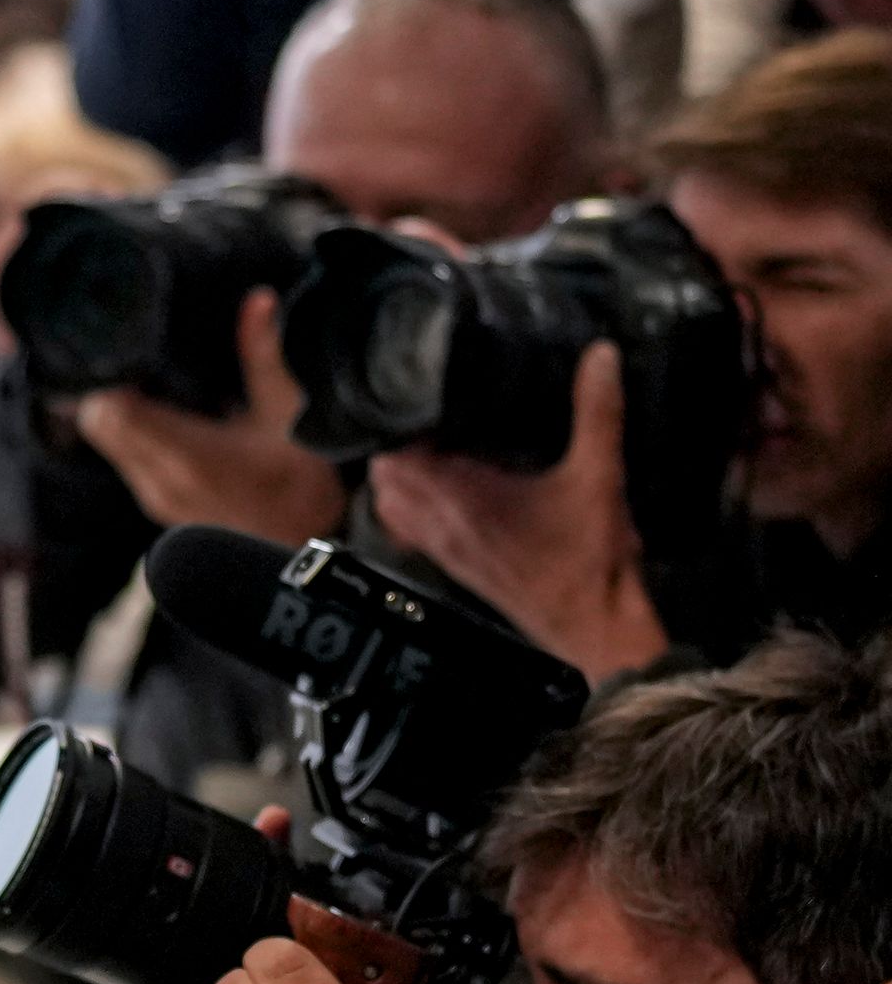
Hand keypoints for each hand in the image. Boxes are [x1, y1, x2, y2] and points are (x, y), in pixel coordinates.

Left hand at [75, 289, 350, 541]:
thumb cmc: (304, 481)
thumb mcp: (289, 411)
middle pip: (99, 423)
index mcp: (190, 456)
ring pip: (107, 442)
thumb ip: (265, 355)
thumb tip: (257, 301)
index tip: (125, 346)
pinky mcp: (157, 505)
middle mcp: (162, 481)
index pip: (110, 412)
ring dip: (119, 410)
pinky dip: (131, 434)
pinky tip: (163, 414)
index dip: (109, 374)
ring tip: (147, 380)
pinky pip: (124, 460)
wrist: (311, 546)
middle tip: (134, 355)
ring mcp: (156, 498)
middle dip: (110, 386)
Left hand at [366, 343, 672, 680]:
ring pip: (391, 501)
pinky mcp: (453, 564)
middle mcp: (436, 522)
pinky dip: (414, 502)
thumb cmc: (590, 558)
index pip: (392, 451)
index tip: (414, 389)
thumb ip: (597, 414)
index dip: (395, 417)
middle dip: (395, 440)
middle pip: (383, 473)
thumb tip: (600, 354)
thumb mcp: (598, 477)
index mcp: (457, 497)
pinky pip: (411, 526)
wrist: (594, 630)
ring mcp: (440, 547)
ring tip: (427, 441)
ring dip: (400, 473)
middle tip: (421, 410)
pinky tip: (446, 483)